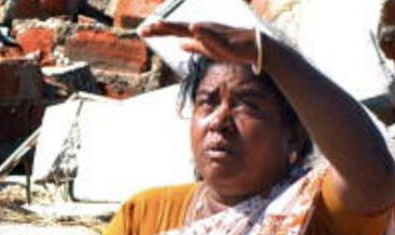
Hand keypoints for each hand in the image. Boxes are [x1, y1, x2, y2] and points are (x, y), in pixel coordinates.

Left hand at [139, 20, 259, 67]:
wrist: (253, 48)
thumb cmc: (230, 47)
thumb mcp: (207, 49)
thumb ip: (193, 46)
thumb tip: (179, 44)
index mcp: (197, 33)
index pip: (174, 31)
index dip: (158, 31)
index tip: (141, 31)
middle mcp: (203, 29)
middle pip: (177, 28)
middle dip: (160, 28)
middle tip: (143, 29)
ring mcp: (212, 33)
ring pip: (191, 29)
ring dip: (175, 26)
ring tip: (160, 24)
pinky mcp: (224, 40)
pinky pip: (211, 36)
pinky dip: (201, 32)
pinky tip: (192, 28)